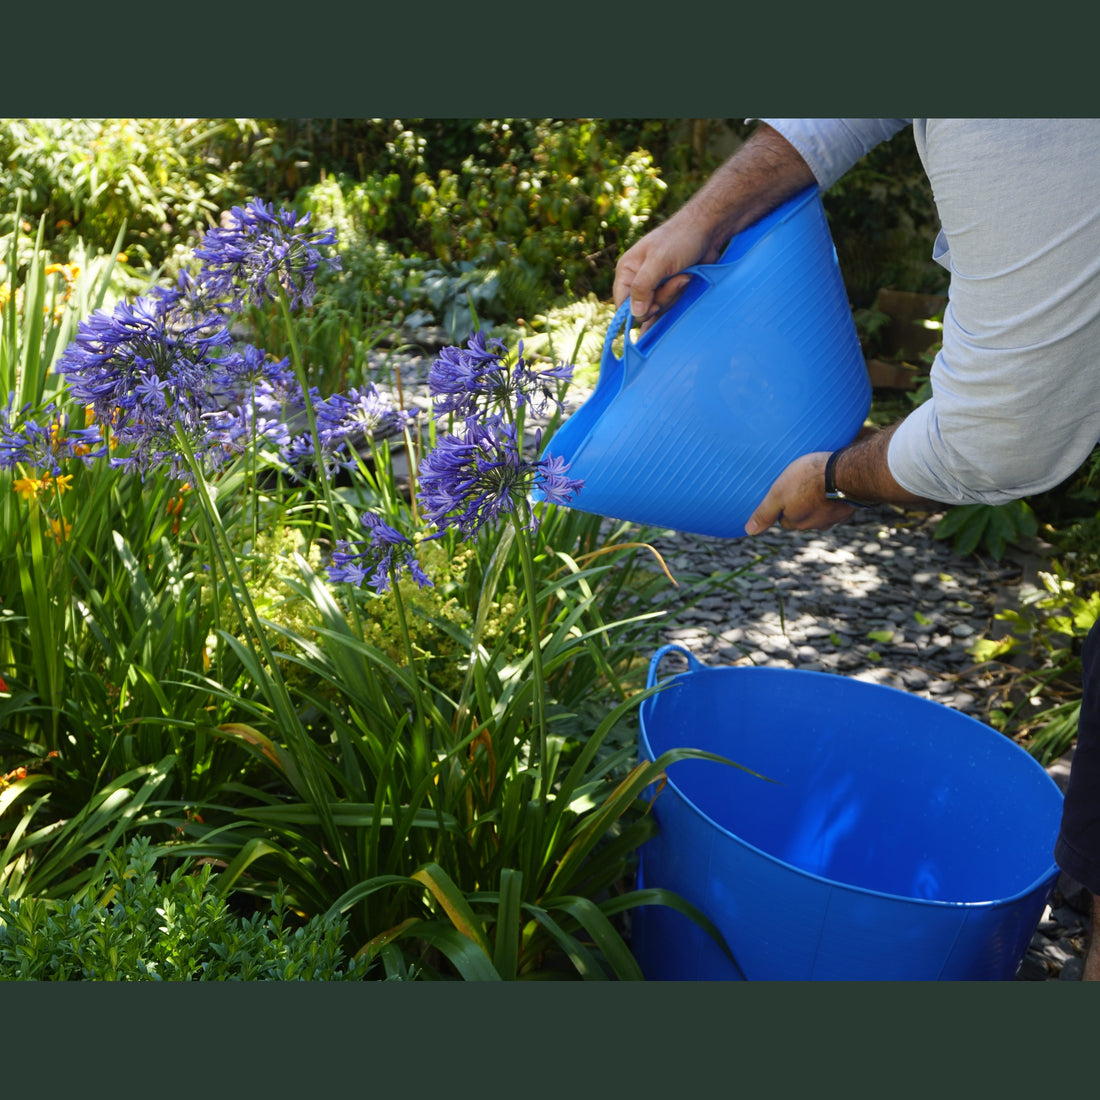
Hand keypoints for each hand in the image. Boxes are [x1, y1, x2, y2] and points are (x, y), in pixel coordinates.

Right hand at [612, 216, 719, 331]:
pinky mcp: (671, 288)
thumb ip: (643, 287)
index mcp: (627, 271)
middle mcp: (638, 280)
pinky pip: (670, 305)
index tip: (655, 305)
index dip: (637, 310)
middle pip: (643, 309)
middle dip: (662, 298)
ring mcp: (656, 285)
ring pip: (659, 308)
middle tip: (678, 280)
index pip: (622, 303)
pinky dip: (676, 300)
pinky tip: (670, 308)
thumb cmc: (680, 239)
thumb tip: (634, 314)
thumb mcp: (659, 261)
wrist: (707, 229)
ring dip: (675, 294)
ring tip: (685, 274)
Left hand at [744, 452, 855, 534]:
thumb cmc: (807, 479)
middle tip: (800, 485)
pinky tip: (833, 484)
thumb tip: (750, 531)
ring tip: (817, 482)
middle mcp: (816, 525)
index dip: (782, 505)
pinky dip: (834, 497)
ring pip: (821, 512)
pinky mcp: (849, 508)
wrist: (845, 472)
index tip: (784, 491)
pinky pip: (838, 505)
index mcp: (797, 522)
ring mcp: (834, 518)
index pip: (784, 519)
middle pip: (802, 517)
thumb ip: (764, 513)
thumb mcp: (778, 493)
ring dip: (818, 501)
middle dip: (800, 504)